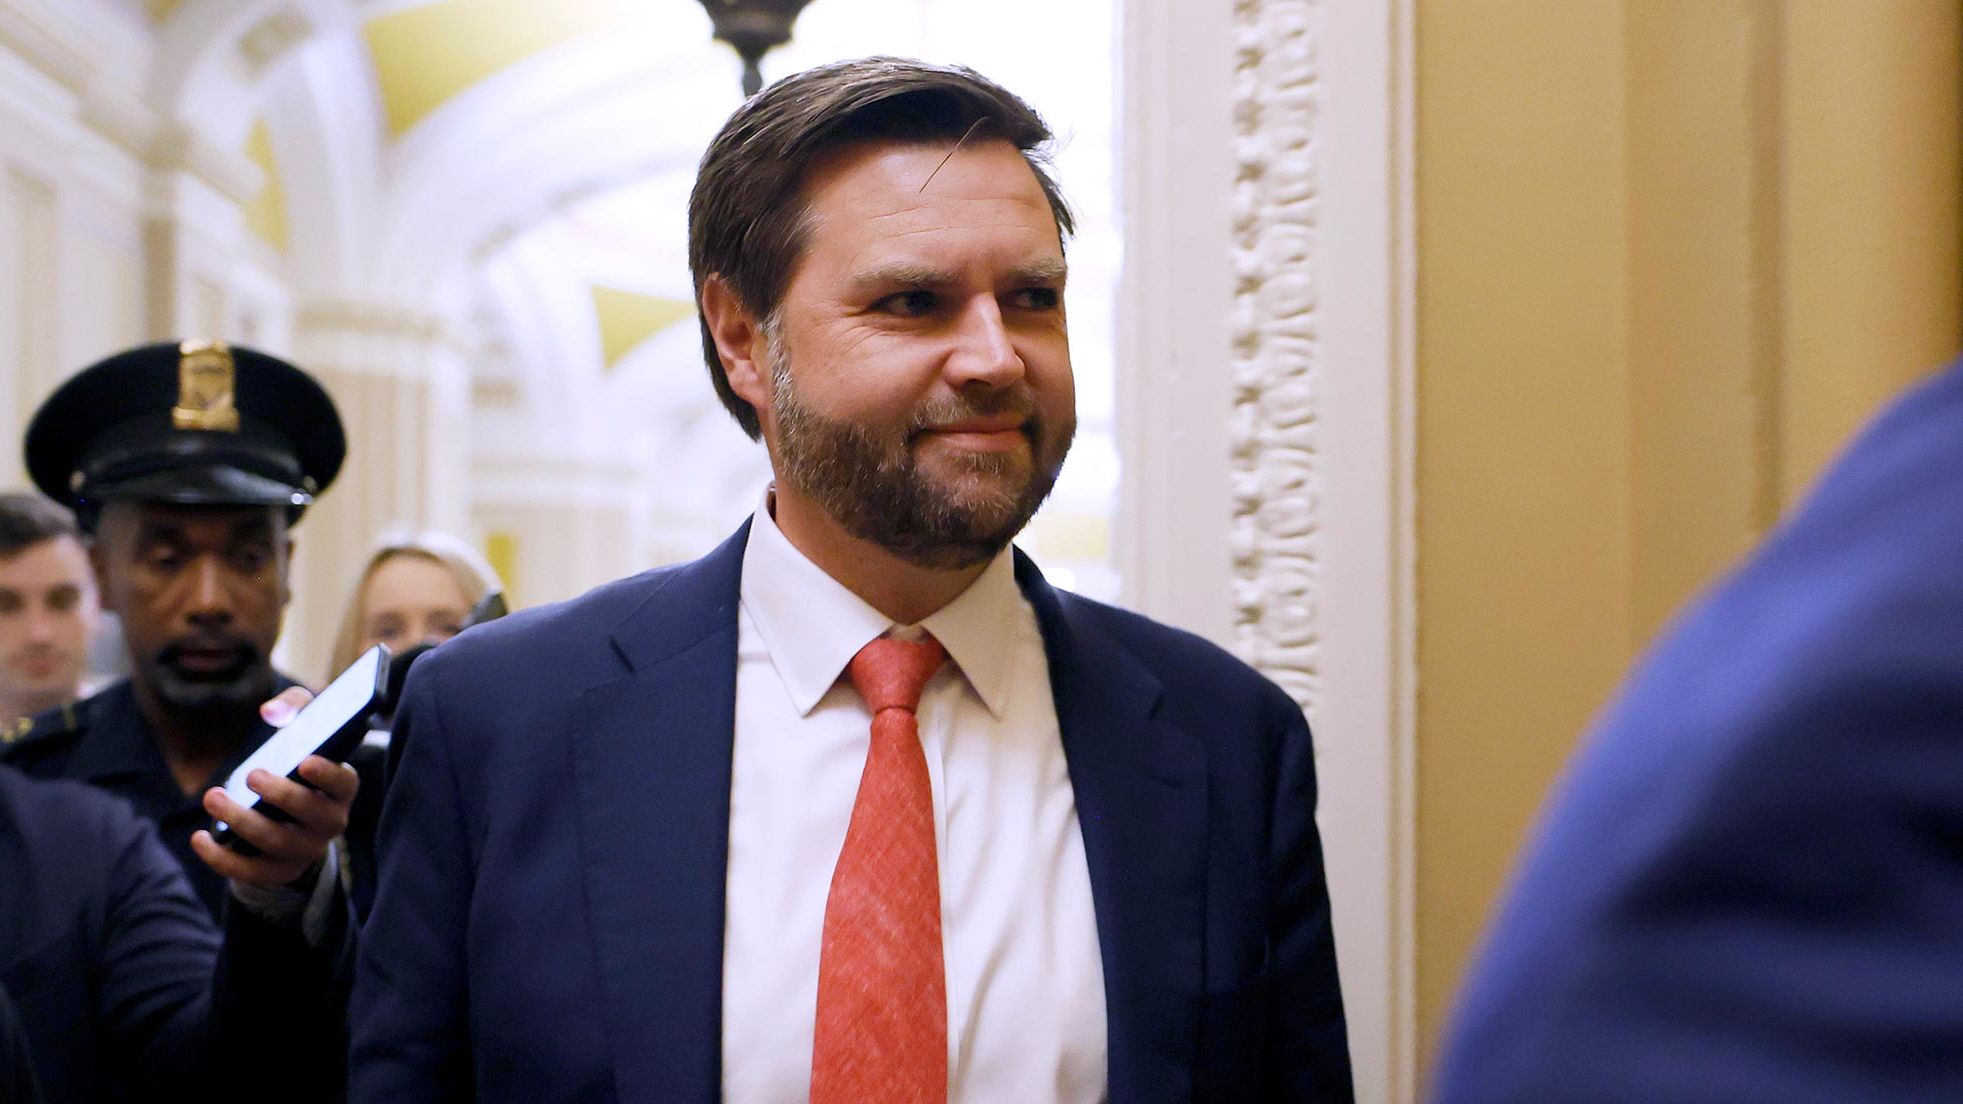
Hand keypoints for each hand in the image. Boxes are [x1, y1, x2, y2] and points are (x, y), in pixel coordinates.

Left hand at [190, 686, 358, 888]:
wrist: (292, 818)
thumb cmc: (297, 763)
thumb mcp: (305, 730)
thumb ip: (294, 709)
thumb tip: (270, 712)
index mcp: (340, 789)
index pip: (344, 783)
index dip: (329, 775)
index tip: (306, 761)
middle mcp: (329, 822)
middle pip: (312, 815)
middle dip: (281, 794)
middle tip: (251, 774)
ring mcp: (305, 850)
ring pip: (277, 842)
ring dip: (242, 821)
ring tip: (213, 797)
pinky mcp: (277, 871)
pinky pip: (251, 872)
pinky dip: (222, 858)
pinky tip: (199, 837)